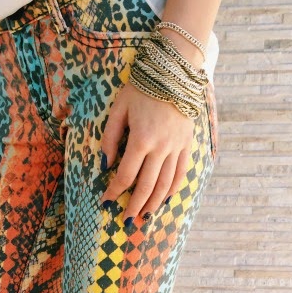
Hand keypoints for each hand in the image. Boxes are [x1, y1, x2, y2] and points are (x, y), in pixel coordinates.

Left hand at [100, 82, 193, 222]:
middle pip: (146, 186)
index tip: (106, 202)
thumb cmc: (142, 88)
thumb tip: (104, 165)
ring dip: (153, 204)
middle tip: (125, 220)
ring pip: (165, 185)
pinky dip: (172, 190)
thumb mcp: (119, 109)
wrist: (175, 72)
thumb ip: (110, 138)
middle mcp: (161, 147)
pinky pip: (180, 174)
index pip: (125, 175)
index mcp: (141, 139)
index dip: (114, 192)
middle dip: (134, 206)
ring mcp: (176, 148)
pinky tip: (163, 201)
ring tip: (144, 217)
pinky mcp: (186, 145)